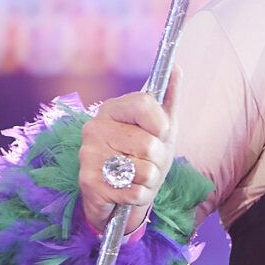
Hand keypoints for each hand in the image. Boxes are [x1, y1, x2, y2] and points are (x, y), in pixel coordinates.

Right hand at [78, 93, 172, 233]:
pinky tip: (127, 191)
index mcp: (111, 109)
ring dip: (149, 180)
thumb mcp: (160, 129)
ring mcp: (88, 155)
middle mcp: (95, 128)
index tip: (159, 134)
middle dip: (157, 159)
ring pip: (144, 170)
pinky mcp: (89, 183)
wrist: (117, 196)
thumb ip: (167, 99)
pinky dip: (139, 195)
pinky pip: (135, 192)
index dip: (160, 125)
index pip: (144, 103)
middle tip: (145, 162)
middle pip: (149, 144)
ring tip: (136, 177)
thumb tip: (176, 68)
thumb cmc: (141, 158)